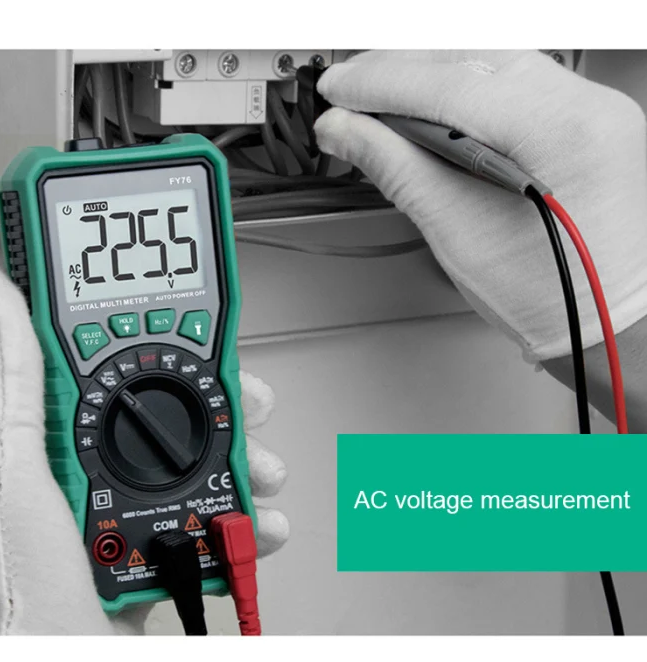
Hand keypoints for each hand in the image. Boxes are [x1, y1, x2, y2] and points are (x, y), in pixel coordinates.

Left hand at [0, 263, 287, 633]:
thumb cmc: (8, 608)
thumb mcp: (2, 479)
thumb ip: (4, 385)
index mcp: (43, 449)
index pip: (105, 370)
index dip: (155, 342)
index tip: (194, 327)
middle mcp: (84, 482)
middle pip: (167, 418)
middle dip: (220, 404)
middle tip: (249, 399)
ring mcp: (123, 522)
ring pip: (198, 469)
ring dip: (247, 462)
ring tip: (266, 467)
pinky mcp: (156, 562)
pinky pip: (213, 526)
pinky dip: (249, 520)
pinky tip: (261, 520)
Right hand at [315, 50, 646, 361]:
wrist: (601, 321)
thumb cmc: (552, 297)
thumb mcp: (458, 232)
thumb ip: (396, 168)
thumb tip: (347, 132)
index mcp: (563, 133)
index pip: (449, 83)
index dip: (381, 83)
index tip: (338, 92)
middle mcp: (587, 107)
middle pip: (471, 61)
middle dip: (400, 72)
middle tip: (349, 93)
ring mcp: (593, 111)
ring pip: (494, 66)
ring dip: (430, 77)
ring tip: (381, 101)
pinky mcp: (586, 123)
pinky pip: (516, 86)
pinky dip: (465, 93)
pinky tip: (431, 107)